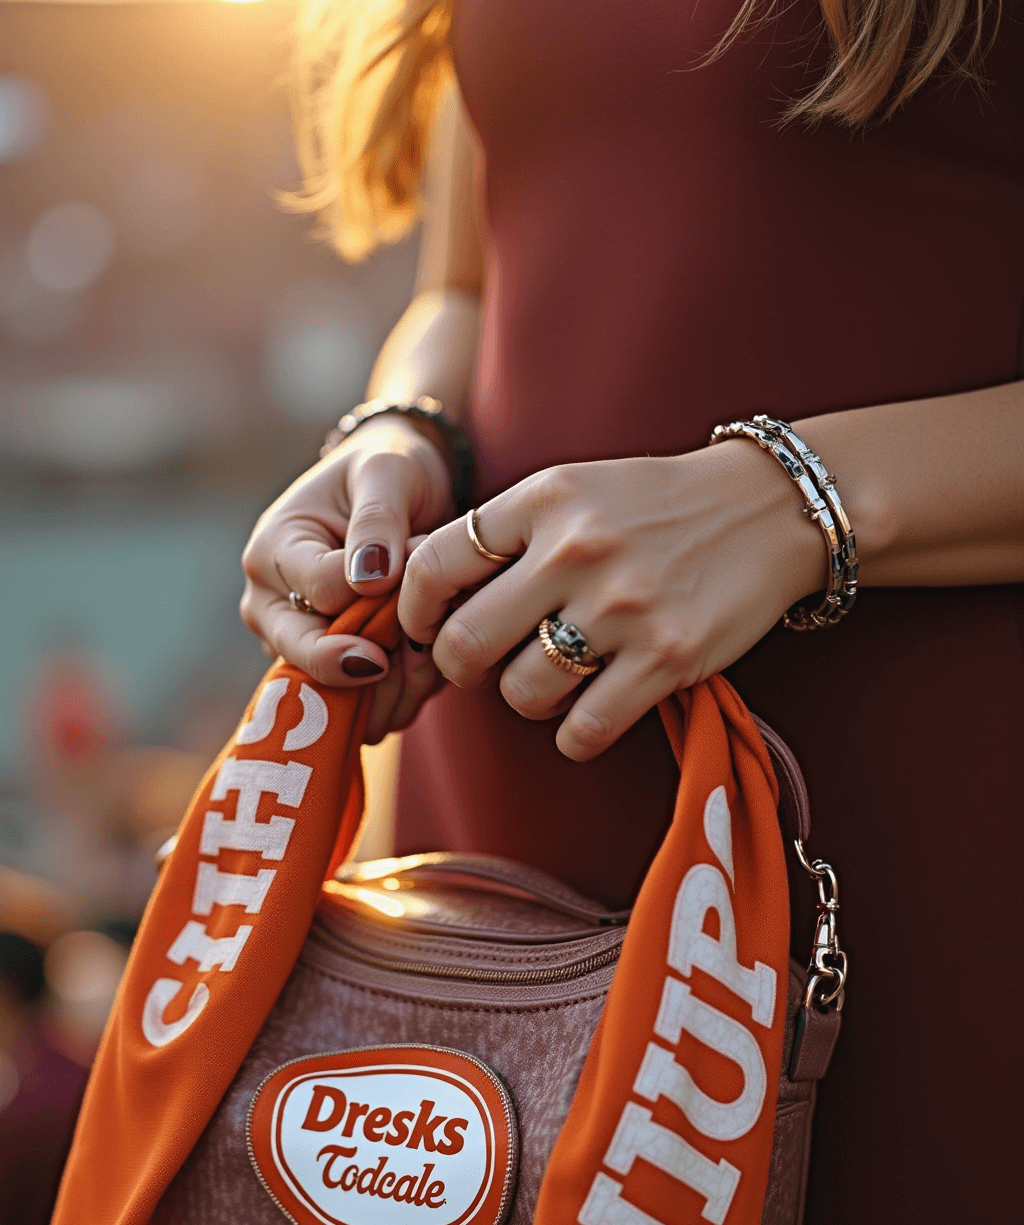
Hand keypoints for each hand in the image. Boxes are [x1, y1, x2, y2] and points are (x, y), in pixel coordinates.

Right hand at [240, 416, 450, 741]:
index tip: (418, 581)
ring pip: (333, 700)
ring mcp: (293, 647)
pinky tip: (427, 664)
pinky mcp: (324, 676)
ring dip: (391, 686)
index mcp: (272, 552)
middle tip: (417, 648)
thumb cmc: (387, 472)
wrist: (395, 493)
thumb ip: (378, 519)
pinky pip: (358, 712)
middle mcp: (269, 608)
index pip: (321, 594)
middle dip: (371, 661)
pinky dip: (399, 699)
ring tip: (430, 645)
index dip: (376, 598)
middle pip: (306, 662)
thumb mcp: (387, 472)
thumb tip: (370, 578)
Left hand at [397, 446, 823, 761]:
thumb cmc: (654, 507)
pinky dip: (576, 735)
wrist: (768, 508)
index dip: (414, 612)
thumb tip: (414, 589)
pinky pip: (583, 731)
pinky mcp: (666, 659)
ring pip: (522, 693)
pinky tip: (591, 712)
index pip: (435, 568)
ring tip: (552, 680)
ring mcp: (623, 608)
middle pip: (467, 643)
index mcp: (543, 500)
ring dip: (526, 700)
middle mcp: (576, 550)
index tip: (427, 627)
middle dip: (461, 669)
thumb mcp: (573, 489)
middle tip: (480, 667)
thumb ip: (503, 533)